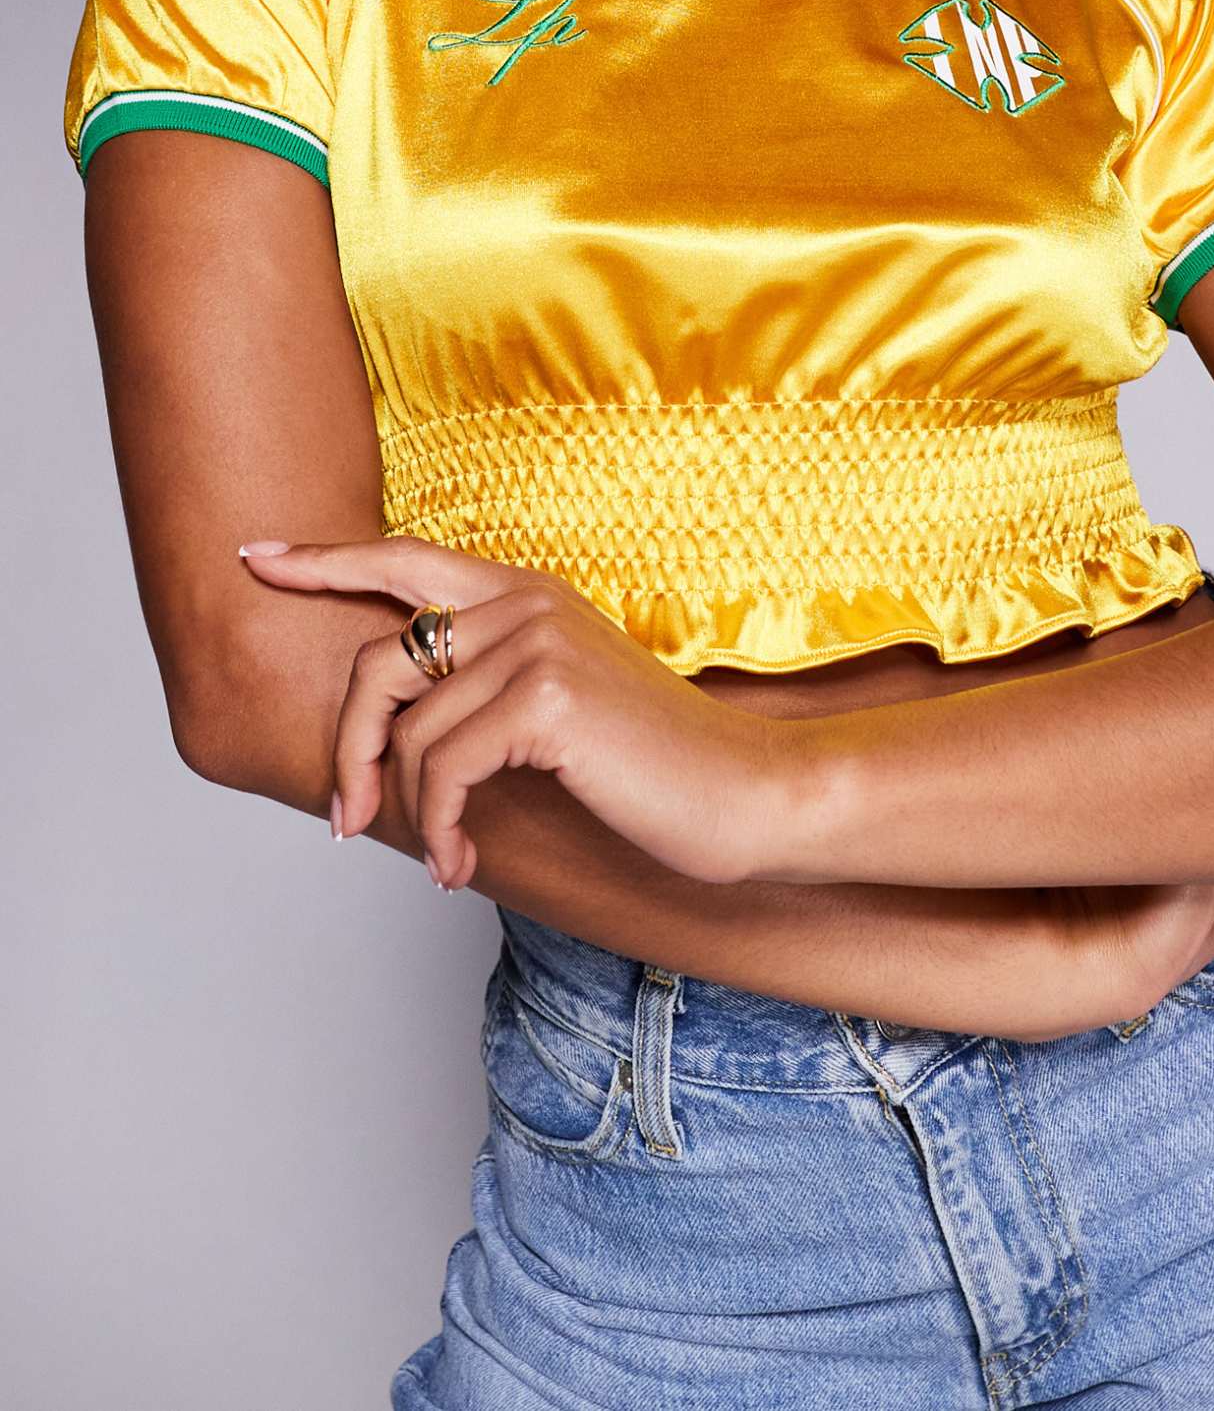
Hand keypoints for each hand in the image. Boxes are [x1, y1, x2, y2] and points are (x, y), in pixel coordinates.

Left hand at [236, 535, 778, 890]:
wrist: (744, 794)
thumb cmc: (655, 768)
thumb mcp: (559, 711)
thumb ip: (485, 690)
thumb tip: (389, 729)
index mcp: (530, 594)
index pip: (405, 562)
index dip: (324, 560)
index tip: (257, 558)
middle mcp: (528, 602)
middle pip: (379, 660)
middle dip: (345, 749)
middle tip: (346, 818)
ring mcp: (537, 644)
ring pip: (407, 731)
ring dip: (409, 813)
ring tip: (444, 859)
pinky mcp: (545, 699)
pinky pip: (441, 770)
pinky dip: (438, 829)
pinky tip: (459, 867)